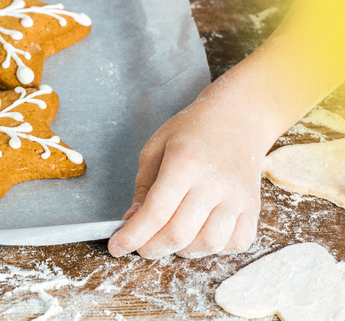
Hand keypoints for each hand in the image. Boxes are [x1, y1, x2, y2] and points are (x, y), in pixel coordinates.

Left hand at [107, 94, 265, 258]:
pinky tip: (198, 235)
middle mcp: (215, 183)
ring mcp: (238, 198)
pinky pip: (234, 244)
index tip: (116, 247)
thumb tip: (132, 222)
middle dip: (151, 248)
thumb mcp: (155, 149)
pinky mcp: (253, 209)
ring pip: (208, 244)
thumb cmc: (192, 131)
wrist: (237, 120)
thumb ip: (143, 187)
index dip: (133, 235)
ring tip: (169, 236)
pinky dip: (212, 249)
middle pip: (179, 233)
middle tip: (139, 246)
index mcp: (186, 163)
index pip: (156, 211)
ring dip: (181, 250)